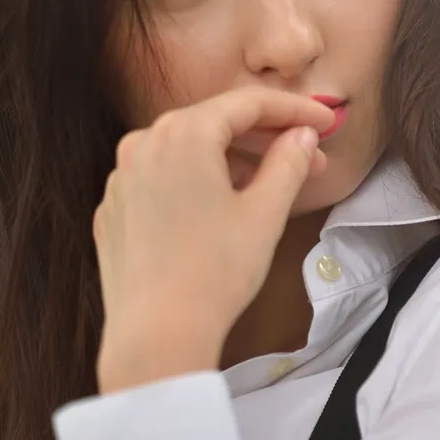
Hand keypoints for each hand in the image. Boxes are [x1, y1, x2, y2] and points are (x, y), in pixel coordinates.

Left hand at [92, 87, 335, 390]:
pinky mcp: (113, 210)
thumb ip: (288, 163)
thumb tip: (303, 136)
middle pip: (214, 124)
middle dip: (265, 137)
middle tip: (309, 156)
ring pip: (187, 152)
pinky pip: (161, 180)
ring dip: (231, 160)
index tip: (326, 122)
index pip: (248, 104)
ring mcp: (121, 177)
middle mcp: (143, 144)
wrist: (155, 335)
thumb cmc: (214, 273)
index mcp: (183, 134)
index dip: (294, 109)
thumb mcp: (264, 214)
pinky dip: (196, 183)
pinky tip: (222, 209)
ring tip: (271, 184)